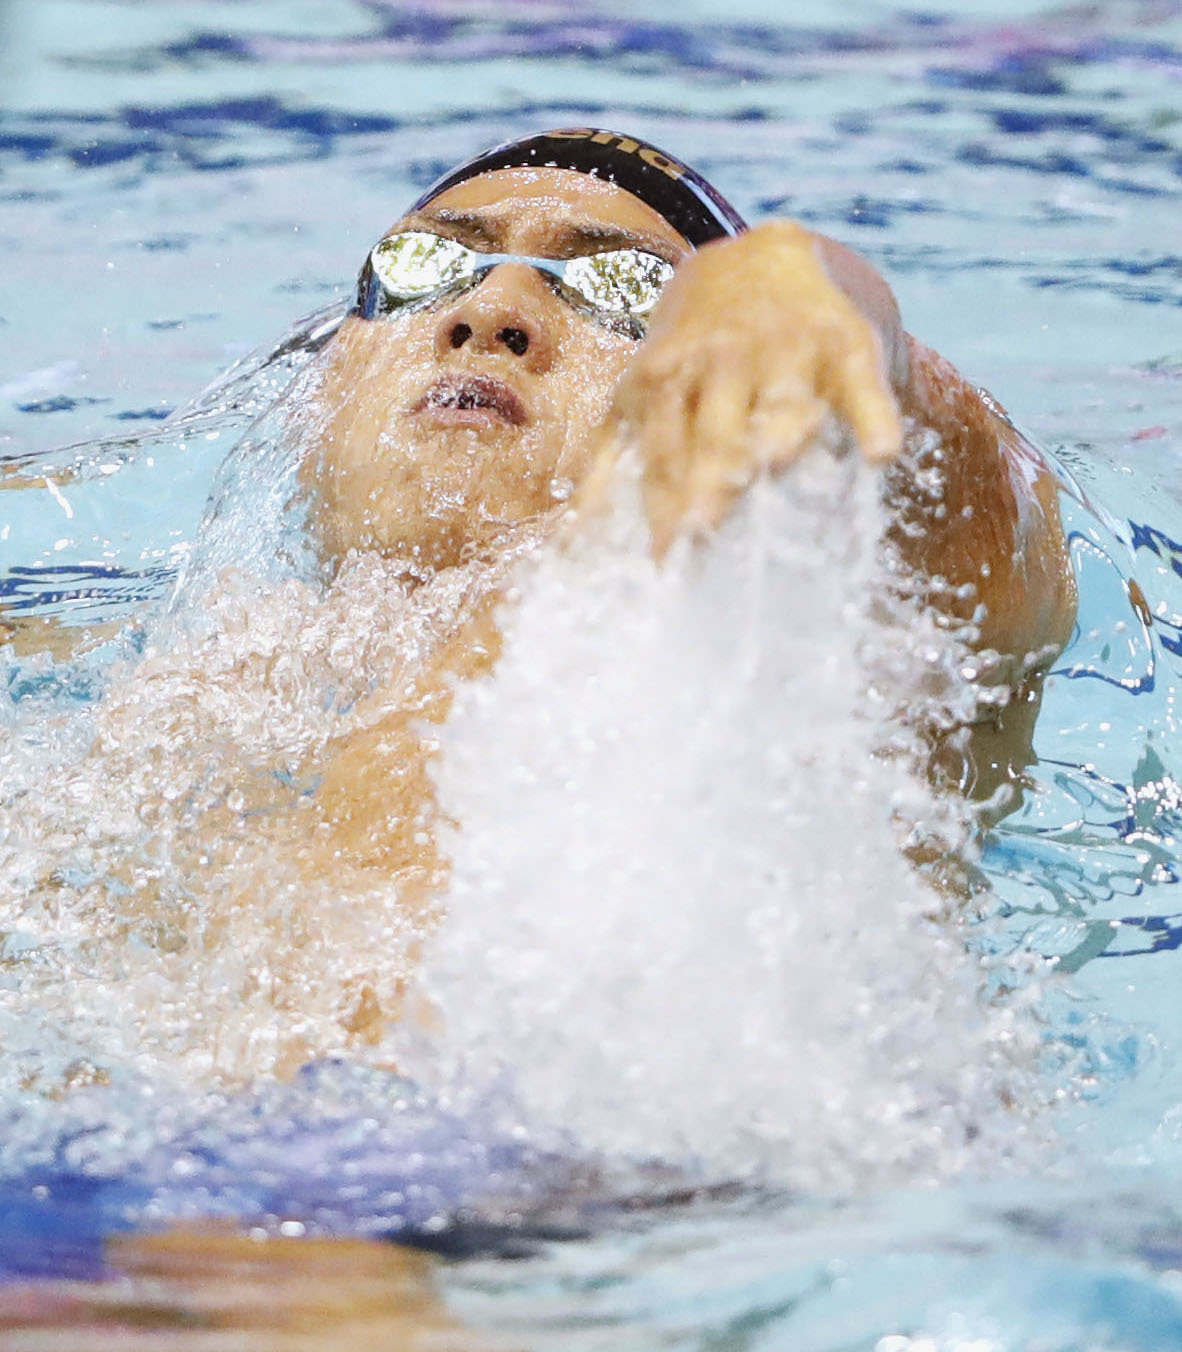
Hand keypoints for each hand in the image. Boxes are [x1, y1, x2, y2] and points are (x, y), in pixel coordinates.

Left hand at [584, 221, 904, 556]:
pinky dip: (873, 415)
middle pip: (717, 430)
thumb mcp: (643, 395)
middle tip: (703, 529)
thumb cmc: (693, 355)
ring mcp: (786, 350)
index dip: (662, 506)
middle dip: (708, 476)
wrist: (761, 259)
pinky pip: (861, 384)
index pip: (664, 451)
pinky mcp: (845, 344)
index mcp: (667, 378)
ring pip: (783, 402)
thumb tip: (567, 549)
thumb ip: (612, 466)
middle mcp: (723, 361)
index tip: (662, 561)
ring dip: (780, 436)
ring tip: (777, 470)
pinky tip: (881, 453)